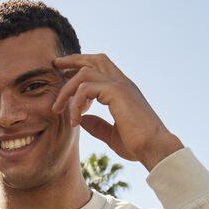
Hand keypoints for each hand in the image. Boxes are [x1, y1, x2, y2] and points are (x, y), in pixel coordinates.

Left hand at [53, 53, 183, 171]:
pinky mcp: (116, 92)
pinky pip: (85, 89)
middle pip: (94, 59)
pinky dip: (75, 104)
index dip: (81, 68)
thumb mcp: (112, 134)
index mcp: (123, 90)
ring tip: (57, 109)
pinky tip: (75, 120)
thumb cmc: (138, 145)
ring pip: (84, 74)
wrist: (154, 148)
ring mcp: (120, 85)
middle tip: (55, 65)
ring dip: (66, 90)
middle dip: (73, 60)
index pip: (101, 68)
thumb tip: (83, 120)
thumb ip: (98, 126)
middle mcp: (122, 83)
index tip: (64, 76)